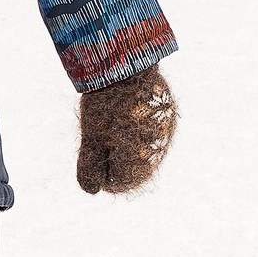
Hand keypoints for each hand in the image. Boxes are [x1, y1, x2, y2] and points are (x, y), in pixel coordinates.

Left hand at [76, 65, 176, 193]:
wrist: (127, 66)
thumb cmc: (105, 107)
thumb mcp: (91, 139)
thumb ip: (91, 167)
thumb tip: (92, 190)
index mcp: (139, 162)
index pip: (118, 183)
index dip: (100, 173)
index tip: (90, 153)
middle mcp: (158, 151)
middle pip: (133, 168)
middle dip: (112, 158)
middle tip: (98, 136)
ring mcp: (165, 133)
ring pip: (143, 150)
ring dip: (125, 144)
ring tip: (109, 123)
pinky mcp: (168, 116)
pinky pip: (152, 131)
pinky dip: (137, 129)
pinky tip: (124, 113)